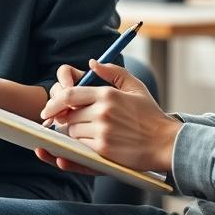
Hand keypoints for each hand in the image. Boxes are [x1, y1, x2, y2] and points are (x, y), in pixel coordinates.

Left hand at [36, 59, 181, 172]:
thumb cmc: (150, 115)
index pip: (69, 95)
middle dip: (69, 121)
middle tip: (78, 124)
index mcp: (107, 95)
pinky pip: (80, 148)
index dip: (54, 103)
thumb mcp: (135, 87)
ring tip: (93, 134)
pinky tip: (87, 147)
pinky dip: (80, 148)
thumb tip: (92, 63)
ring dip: (76, 135)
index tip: (47, 110)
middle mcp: (102, 112)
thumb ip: (113, 72)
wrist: (166, 142)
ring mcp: (102, 132)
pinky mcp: (104, 151)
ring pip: (72, 133)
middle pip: (68, 116)